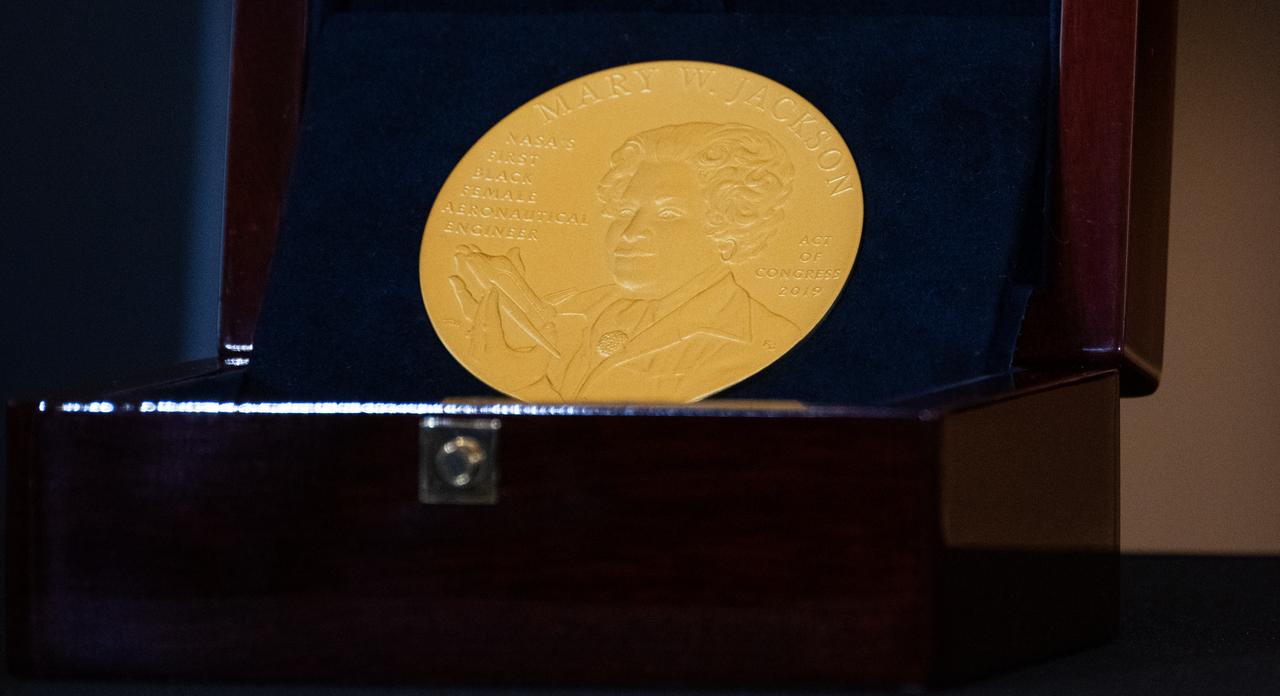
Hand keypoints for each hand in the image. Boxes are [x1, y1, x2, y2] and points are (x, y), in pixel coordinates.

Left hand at [447, 246, 560, 388]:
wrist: (520, 388)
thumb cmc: (532, 372)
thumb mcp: (541, 359)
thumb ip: (547, 341)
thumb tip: (552, 325)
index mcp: (496, 354)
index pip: (491, 324)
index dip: (491, 305)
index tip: (494, 291)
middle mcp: (482, 356)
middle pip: (478, 323)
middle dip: (481, 303)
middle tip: (487, 288)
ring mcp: (474, 357)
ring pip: (472, 327)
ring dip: (474, 308)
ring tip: (478, 293)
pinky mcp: (472, 356)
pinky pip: (471, 333)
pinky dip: (474, 318)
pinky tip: (477, 306)